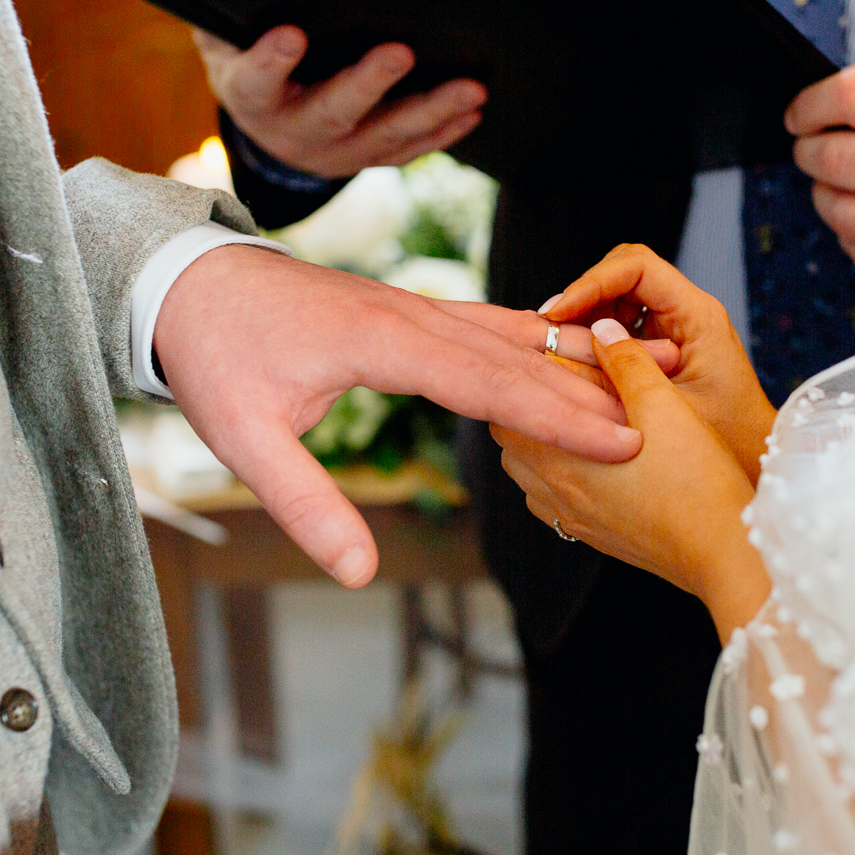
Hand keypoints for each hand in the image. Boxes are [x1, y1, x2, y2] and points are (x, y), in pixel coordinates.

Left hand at [153, 245, 677, 586]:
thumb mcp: (243, 438)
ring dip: (581, 352)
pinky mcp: (407, 308)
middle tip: (670, 406)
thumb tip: (359, 574)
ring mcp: (414, 304)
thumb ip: (304, 505)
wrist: (184, 281)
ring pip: (515, 330)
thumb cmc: (213, 356)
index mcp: (383, 339)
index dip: (563, 415)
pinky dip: (541, 338)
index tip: (624, 439)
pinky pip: (490, 323)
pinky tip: (573, 349)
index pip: (492, 382)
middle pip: (523, 353)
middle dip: (598, 384)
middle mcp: (412, 313)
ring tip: (651, 363)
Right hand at [195, 26, 486, 178]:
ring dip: (430, 111)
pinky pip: (408, 149)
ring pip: (384, 136)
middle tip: (401, 52)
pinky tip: (471, 110)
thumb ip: (234, 6)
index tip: (290, 36)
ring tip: (471, 90)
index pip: (254, 80)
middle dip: (368, 83)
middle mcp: (292, 131)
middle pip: (331, 112)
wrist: (263, 116)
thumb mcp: (226, 31)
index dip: (270, 61)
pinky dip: (443, 131)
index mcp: (250, 95)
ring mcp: (334, 151)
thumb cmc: (248, 52)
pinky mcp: (366, 157)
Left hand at [493, 320, 770, 639]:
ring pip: (532, 474)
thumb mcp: (663, 404)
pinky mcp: (596, 537)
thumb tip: (598, 328)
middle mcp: (555, 495)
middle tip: (563, 382)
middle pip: (513, 442)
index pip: (510, 410)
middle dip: (532, 409)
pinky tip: (598, 460)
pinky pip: (556, 502)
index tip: (552, 357)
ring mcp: (574, 521)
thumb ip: (626, 361)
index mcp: (560, 459)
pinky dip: (564, 476)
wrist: (725, 551)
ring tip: (580, 419)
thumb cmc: (696, 481)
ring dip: (547, 444)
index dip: (529, 378)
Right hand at [534, 244, 772, 484]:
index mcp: (697, 315)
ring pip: (619, 295)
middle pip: (624, 272)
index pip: (636, 267)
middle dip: (585, 294)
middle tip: (552, 327)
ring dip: (587, 315)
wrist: (757, 459)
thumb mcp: (668, 408)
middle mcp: (687, 311)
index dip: (592, 282)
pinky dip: (597, 336)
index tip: (560, 311)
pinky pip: (624, 323)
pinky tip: (578, 361)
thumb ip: (621, 374)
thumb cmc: (729, 438)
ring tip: (560, 346)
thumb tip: (568, 349)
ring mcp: (676, 326)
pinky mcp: (664, 344)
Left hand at [787, 49, 854, 276]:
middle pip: (834, 159)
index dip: (809, 107)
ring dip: (825, 192)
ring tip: (838, 177)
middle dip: (810, 149)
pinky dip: (852, 232)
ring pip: (839, 211)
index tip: (801, 113)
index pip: (845, 101)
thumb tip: (823, 105)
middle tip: (814, 143)